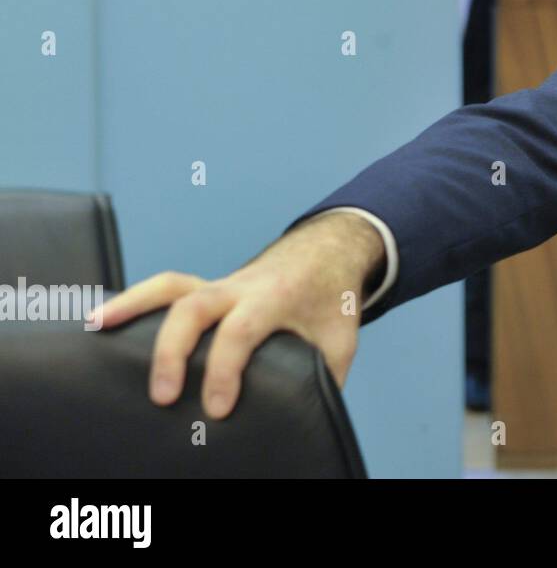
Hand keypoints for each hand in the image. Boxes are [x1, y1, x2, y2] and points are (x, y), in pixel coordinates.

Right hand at [88, 212, 385, 419]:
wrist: (329, 253)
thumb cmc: (332, 298)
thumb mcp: (341, 339)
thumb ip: (325, 376)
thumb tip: (305, 420)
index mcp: (277, 298)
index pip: (243, 330)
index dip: (225, 369)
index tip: (218, 409)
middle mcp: (242, 287)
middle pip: (196, 306)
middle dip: (174, 351)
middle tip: (164, 398)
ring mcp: (221, 285)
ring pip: (171, 287)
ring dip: (133, 305)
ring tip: (99, 328)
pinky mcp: (208, 290)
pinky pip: (166, 289)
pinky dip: (134, 300)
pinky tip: (104, 319)